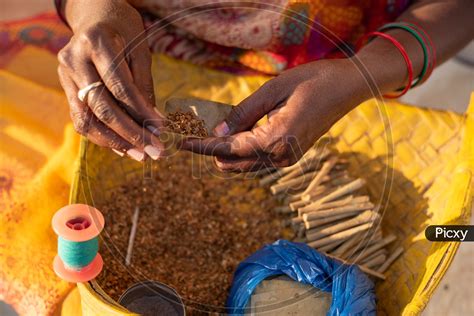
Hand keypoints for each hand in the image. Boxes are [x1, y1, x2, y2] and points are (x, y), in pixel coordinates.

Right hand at [57, 0, 164, 160]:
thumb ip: (143, 86)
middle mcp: (74, 60)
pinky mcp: (64, 87)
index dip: (142, 113)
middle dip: (131, 134)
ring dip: (115, 142)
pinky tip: (123, 147)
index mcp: (96, 43)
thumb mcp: (140, 51)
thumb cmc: (123, 30)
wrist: (94, 16)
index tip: (162, 131)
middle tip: (155, 151)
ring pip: (86, 119)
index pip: (120, 88)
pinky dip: (102, 136)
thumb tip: (153, 123)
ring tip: (140, 155)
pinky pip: (81, 118)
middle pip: (102, 108)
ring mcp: (64, 74)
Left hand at [181, 59, 367, 171]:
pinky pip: (257, 160)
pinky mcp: (290, 155)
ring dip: (225, 153)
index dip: (202, 147)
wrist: (347, 87)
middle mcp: (281, 157)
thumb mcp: (272, 91)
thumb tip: (218, 134)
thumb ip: (242, 114)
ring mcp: (287, 159)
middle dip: (211, 151)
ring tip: (208, 132)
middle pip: (233, 163)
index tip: (181, 144)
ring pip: (244, 165)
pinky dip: (241, 151)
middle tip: (194, 132)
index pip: (228, 150)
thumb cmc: (312, 81)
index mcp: (276, 140)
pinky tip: (233, 134)